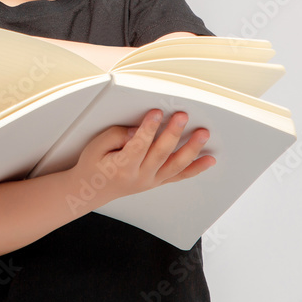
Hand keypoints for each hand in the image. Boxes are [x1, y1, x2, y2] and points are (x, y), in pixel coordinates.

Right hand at [69, 109, 214, 208]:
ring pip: (175, 165)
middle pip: (160, 154)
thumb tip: (138, 130)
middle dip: (173, 133)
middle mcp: (140, 176)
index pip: (139, 146)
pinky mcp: (157, 181)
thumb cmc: (94, 165)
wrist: (93, 189)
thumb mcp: (97, 146)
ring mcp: (151, 180)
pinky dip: (195, 168)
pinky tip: (208, 160)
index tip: (156, 113)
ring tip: (202, 134)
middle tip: (182, 116)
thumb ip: (116, 135)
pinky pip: (179, 175)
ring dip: (191, 149)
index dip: (148, 128)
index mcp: (122, 167)